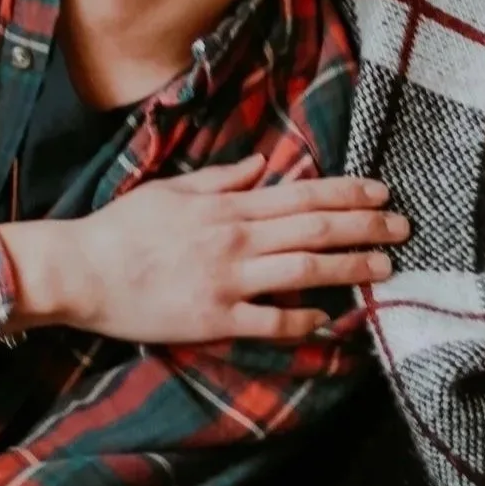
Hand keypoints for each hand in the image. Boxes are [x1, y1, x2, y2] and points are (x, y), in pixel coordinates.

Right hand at [0, 156, 407, 345]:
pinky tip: (327, 320)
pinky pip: (269, 321)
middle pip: (315, 229)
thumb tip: (264, 164)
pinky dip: (302, 320)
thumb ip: (222, 179)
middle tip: (403, 227)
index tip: (381, 193)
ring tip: (385, 269)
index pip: (302, 195)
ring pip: (304, 271)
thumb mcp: (173, 190)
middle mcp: (236, 240)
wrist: (81, 271)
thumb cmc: (122, 229)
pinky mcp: (214, 319)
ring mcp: (227, 281)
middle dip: (365, 227)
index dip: (348, 194)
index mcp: (227, 207)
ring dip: (349, 268)